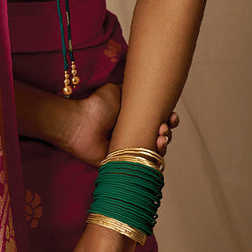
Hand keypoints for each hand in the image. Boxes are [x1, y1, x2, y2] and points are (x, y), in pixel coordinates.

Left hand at [63, 85, 179, 166]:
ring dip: (164, 143)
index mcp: (132, 120)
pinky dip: (155, 158)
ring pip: (154, 151)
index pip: (156, 121)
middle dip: (168, 131)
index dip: (168, 119)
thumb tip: (144, 86)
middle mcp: (132, 135)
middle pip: (159, 137)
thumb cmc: (95, 106)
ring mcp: (129, 150)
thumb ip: (131, 90)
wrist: (80, 122)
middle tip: (165, 125)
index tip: (172, 115)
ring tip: (161, 134)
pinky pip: (144, 165)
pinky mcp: (124, 164)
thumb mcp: (116, 91)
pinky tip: (157, 146)